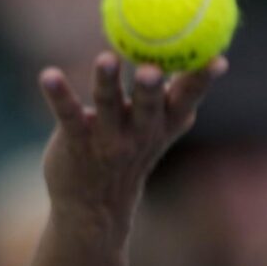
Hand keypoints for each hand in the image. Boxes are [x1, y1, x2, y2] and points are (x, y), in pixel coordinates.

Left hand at [39, 51, 227, 234]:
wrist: (94, 208)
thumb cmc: (129, 158)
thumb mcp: (159, 132)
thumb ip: (176, 99)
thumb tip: (210, 57)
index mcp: (162, 125)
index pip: (187, 100)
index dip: (202, 81)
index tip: (217, 59)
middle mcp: (137, 133)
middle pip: (148, 105)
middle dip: (151, 88)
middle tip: (151, 69)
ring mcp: (105, 139)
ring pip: (107, 106)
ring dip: (107, 82)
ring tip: (106, 59)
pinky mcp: (75, 142)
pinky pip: (67, 115)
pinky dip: (58, 94)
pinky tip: (49, 76)